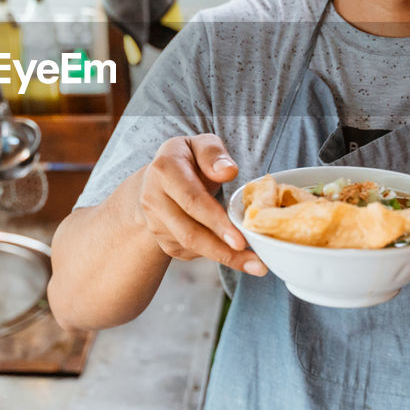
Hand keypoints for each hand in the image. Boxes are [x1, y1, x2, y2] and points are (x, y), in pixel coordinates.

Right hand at [137, 134, 266, 275]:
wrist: (158, 180)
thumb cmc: (188, 160)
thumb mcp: (201, 145)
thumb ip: (214, 154)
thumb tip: (228, 171)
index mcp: (164, 170)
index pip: (192, 200)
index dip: (216, 221)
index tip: (240, 240)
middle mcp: (153, 198)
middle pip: (189, 232)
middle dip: (224, 250)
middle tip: (256, 262)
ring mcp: (155, 223)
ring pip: (191, 247)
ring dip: (224, 258)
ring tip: (256, 265)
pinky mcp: (162, 241)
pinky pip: (191, 253)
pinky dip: (215, 255)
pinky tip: (235, 254)